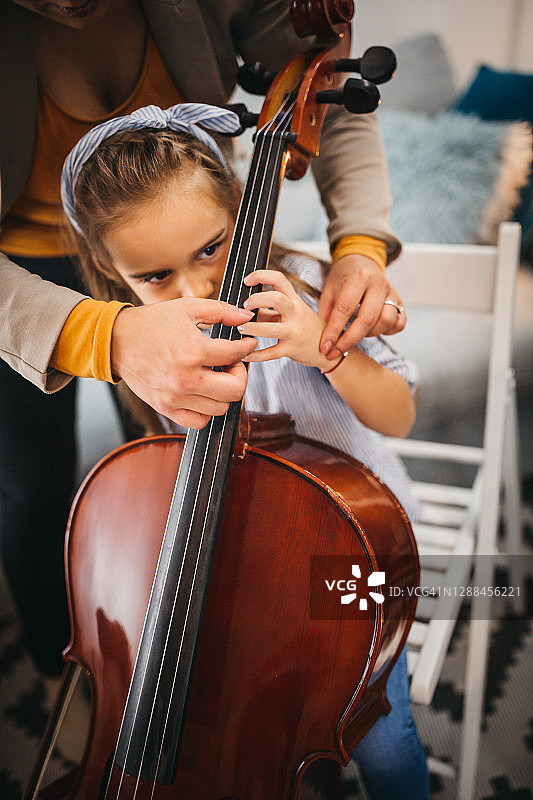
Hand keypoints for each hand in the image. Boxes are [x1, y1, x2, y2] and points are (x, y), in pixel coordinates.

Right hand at [110, 298, 256, 428]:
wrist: (117, 341)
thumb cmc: (152, 323)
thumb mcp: (187, 308)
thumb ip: (221, 311)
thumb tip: (246, 317)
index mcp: (192, 350)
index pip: (236, 355)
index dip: (247, 347)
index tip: (246, 344)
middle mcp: (185, 378)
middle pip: (235, 391)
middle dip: (240, 375)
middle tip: (231, 363)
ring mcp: (175, 397)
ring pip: (220, 408)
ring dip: (224, 392)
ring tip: (215, 376)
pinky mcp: (166, 408)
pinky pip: (200, 421)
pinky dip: (206, 410)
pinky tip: (202, 392)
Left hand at [238, 270, 331, 370]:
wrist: (324, 349)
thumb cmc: (305, 328)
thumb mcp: (290, 314)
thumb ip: (268, 310)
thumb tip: (244, 309)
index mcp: (294, 300)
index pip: (279, 280)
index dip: (261, 276)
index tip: (247, 281)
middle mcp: (296, 313)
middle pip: (277, 299)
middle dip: (256, 300)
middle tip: (245, 307)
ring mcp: (294, 332)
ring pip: (272, 329)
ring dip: (252, 328)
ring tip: (241, 329)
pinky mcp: (292, 349)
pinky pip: (271, 353)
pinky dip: (255, 355)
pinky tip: (245, 354)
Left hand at [318, 254, 405, 358]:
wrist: (361, 260)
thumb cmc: (344, 277)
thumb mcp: (329, 289)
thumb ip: (326, 313)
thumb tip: (323, 341)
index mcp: (358, 277)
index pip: (345, 309)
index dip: (334, 332)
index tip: (325, 347)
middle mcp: (378, 284)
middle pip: (367, 319)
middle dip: (349, 341)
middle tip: (335, 352)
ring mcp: (392, 293)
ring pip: (386, 322)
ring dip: (369, 334)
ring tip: (355, 333)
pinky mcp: (400, 301)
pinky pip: (399, 323)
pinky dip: (387, 331)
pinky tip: (373, 329)